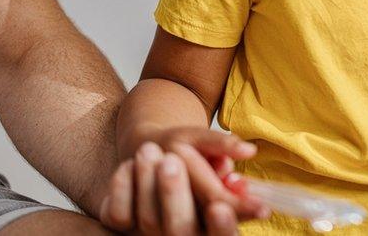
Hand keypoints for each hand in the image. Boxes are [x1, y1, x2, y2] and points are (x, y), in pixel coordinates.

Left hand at [101, 129, 267, 234]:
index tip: (219, 205)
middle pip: (183, 228)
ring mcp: (152, 232)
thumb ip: (223, 147)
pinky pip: (119, 216)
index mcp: (213, 214)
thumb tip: (247, 151)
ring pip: (149, 220)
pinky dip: (121, 187)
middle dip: (174, 194)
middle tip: (170, 159)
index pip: (225, 225)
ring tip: (147, 149)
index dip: (228, 219)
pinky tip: (127, 165)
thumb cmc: (184, 149)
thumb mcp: (203, 141)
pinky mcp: (124, 227)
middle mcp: (185, 229)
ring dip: (147, 183)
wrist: (151, 151)